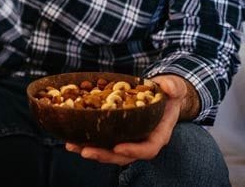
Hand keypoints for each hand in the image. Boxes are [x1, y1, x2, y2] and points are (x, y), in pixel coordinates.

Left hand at [64, 75, 191, 165]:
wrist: (161, 94)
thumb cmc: (167, 92)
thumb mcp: (174, 87)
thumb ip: (173, 87)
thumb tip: (169, 89)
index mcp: (158, 134)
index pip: (148, 148)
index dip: (133, 151)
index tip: (118, 148)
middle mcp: (142, 140)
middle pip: (124, 156)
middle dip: (104, 155)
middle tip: (85, 151)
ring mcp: (128, 139)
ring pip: (110, 151)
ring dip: (90, 150)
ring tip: (72, 146)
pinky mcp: (117, 133)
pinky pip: (102, 141)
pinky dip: (87, 140)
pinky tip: (71, 138)